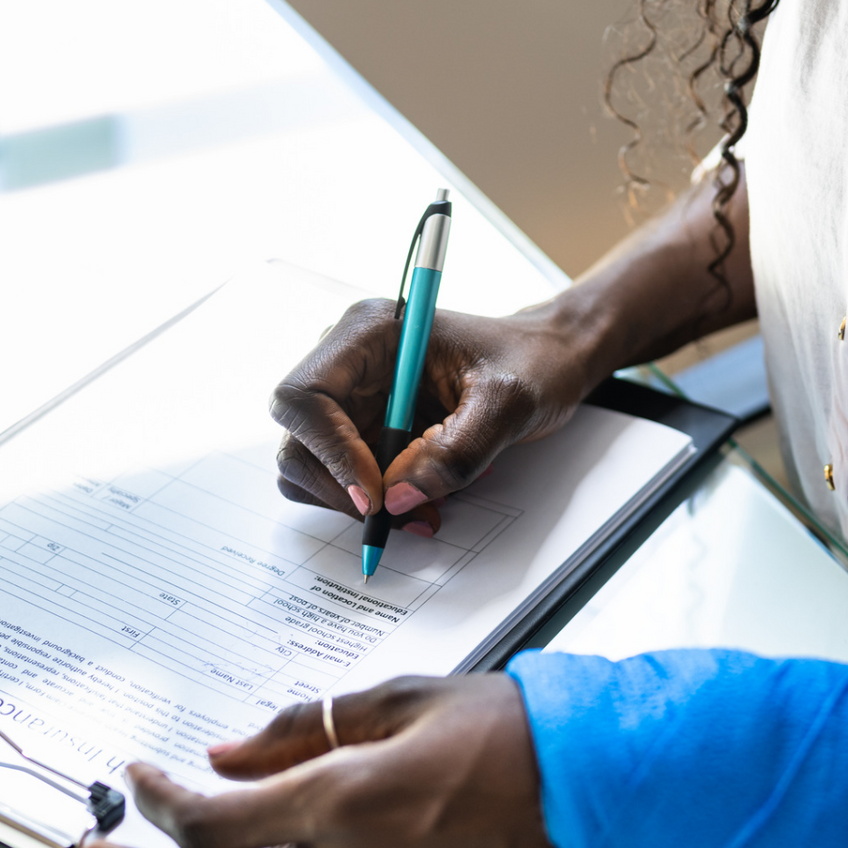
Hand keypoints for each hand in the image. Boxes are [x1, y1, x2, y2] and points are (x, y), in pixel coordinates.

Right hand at [272, 301, 602, 535]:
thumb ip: (456, 451)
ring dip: (357, 502)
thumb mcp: (509, 403)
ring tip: (422, 510)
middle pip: (298, 439)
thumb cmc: (532, 363)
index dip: (328, 450)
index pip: (304, 396)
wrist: (550, 361)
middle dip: (341, 488)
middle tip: (397, 515)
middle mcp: (349, 363)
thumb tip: (397, 498)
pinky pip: (345, 480)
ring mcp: (354, 400)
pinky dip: (375, 504)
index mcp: (369, 332)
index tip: (374, 492)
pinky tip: (422, 502)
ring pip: (312, 467)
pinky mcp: (366, 431)